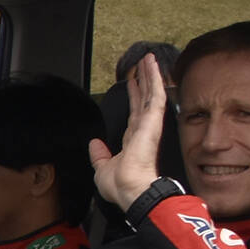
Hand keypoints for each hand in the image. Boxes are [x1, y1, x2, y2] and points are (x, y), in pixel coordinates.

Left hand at [88, 53, 167, 210]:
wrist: (130, 190)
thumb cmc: (120, 185)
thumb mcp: (102, 169)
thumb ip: (99, 155)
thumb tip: (94, 144)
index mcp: (133, 142)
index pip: (134, 114)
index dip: (133, 97)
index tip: (132, 84)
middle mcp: (142, 131)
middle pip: (143, 100)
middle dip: (144, 82)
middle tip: (144, 65)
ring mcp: (149, 124)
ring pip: (150, 93)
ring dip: (150, 75)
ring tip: (149, 59)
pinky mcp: (153, 121)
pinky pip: (155, 95)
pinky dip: (154, 79)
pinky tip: (153, 65)